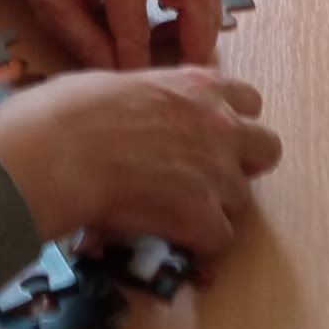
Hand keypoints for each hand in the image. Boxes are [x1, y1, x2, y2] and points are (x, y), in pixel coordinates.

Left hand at [0, 0, 222, 68]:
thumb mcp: (53, 8)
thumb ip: (86, 44)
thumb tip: (118, 79)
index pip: (138, 28)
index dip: (139, 66)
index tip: (140, 92)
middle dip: (198, 42)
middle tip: (190, 75)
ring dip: (207, 23)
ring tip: (189, 54)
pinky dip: (199, 7)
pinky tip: (177, 29)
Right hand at [0, 67, 280, 250]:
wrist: (61, 151)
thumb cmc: (70, 111)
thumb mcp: (118, 85)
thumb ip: (149, 102)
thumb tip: (135, 118)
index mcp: (198, 85)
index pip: (248, 100)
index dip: (232, 121)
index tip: (208, 135)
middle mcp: (220, 124)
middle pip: (267, 149)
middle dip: (243, 165)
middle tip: (206, 178)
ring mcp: (217, 171)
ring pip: (242, 200)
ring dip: (214, 207)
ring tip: (172, 213)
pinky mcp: (204, 215)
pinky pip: (221, 239)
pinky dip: (198, 244)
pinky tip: (165, 237)